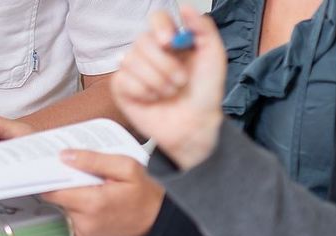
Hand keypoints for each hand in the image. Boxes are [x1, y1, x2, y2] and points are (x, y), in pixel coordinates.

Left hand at [41, 150, 164, 235]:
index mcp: (93, 202)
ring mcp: (84, 233)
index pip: (53, 190)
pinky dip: (76, 212)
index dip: (53, 177)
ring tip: (91, 191)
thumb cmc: (144, 194)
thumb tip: (66, 156)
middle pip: (57, 199)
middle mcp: (85, 221)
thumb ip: (93, 160)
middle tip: (81, 177)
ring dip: (71, 199)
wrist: (156, 220)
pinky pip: (70, 221)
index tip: (54, 168)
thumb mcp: (125, 166)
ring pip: (63, 210)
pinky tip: (92, 204)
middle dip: (65, 186)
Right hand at [113, 5, 226, 168]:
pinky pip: (123, 80)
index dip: (160, 27)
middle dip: (165, 65)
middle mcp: (150, 52)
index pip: (157, 18)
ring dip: (156, 81)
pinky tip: (153, 99)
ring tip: (169, 92)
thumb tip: (185, 8)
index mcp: (171, 40)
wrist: (196, 125)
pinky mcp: (122, 88)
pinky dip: (143, 91)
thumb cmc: (205, 93)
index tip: (169, 41)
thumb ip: (203, 28)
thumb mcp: (213, 57)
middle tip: (180, 80)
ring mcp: (134, 69)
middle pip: (142, 41)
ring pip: (131, 60)